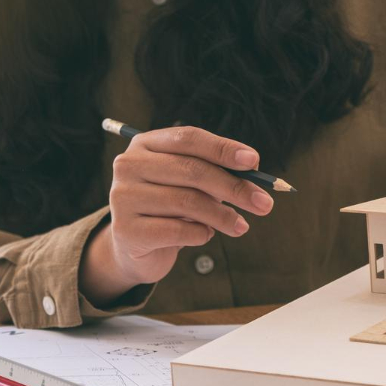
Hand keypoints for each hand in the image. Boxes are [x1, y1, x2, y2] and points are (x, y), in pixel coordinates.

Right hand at [80, 126, 274, 304]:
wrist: (134, 247)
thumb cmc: (168, 208)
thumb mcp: (189, 184)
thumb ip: (215, 172)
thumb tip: (253, 170)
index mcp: (145, 144)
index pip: (188, 138)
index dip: (223, 148)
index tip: (254, 162)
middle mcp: (128, 166)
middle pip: (191, 170)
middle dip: (234, 187)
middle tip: (263, 204)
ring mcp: (122, 197)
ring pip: (187, 202)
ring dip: (222, 216)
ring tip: (240, 226)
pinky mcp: (125, 230)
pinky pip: (177, 230)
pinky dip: (201, 234)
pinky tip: (206, 235)